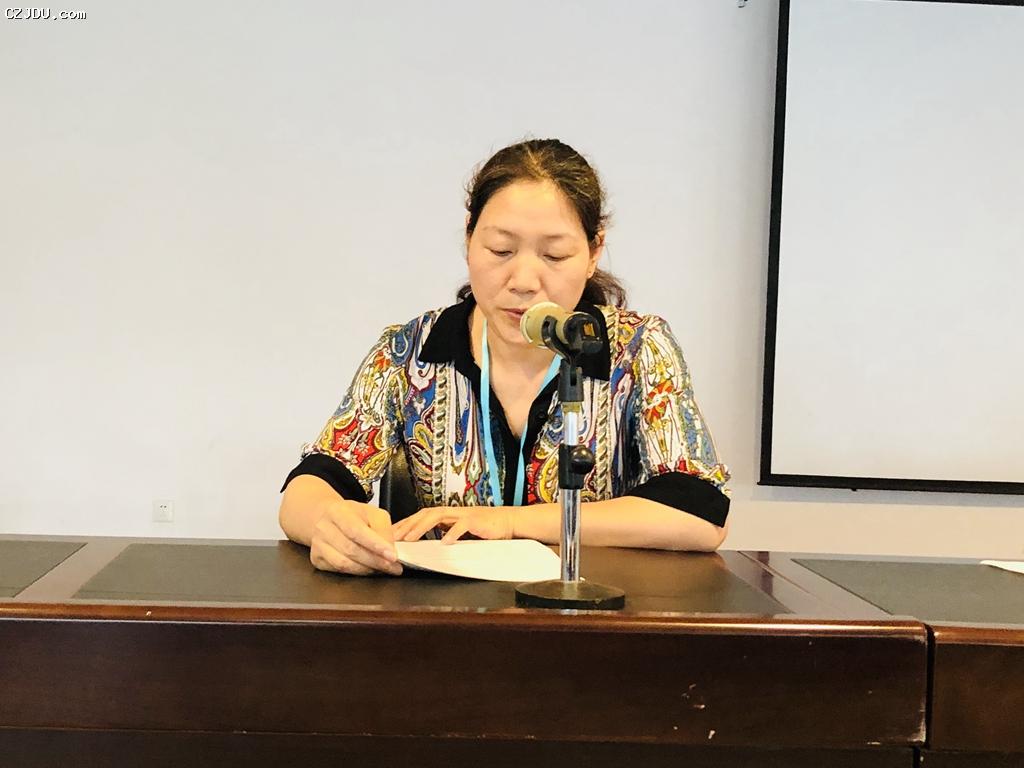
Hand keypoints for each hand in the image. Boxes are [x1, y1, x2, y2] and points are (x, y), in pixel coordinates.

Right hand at [309, 499, 402, 575]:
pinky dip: (357, 572)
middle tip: (394, 566)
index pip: (356, 530)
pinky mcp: (317, 559)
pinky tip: (368, 569)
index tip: (393, 555)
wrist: (327, 518)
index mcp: (338, 511)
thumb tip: (390, 550)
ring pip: (344, 564)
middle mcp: (323, 528)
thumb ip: (383, 529)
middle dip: (376, 561)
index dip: (375, 545)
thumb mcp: (372, 513)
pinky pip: (339, 570)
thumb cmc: (353, 516)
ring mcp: (318, 545)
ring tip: (384, 568)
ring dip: (367, 569)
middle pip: (351, 550)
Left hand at [391, 506, 514, 543]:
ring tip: (409, 539)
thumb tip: (430, 544)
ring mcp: (464, 515)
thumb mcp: (462, 531)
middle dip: (407, 525)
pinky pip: (462, 525)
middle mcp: (453, 512)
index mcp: (448, 515)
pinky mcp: (476, 521)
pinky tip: (444, 542)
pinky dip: (452, 533)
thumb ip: (446, 533)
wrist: (509, 522)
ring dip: (421, 528)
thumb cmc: (486, 529)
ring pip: (437, 516)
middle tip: (393, 538)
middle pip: (425, 514)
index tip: (391, 534)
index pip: (421, 516)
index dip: (406, 524)